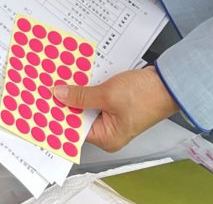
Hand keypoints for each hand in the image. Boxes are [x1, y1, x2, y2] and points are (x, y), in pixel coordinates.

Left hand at [53, 66, 180, 151]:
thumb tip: (59, 95)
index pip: (75, 129)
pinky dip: (89, 86)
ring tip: (62, 77)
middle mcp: (109, 130)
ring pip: (87, 103)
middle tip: (50, 85)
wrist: (169, 81)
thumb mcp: (108, 94)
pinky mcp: (117, 103)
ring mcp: (113, 116)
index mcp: (107, 138)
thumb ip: (81, 96)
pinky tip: (80, 74)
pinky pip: (97, 95)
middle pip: (79, 115)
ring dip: (78, 90)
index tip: (44, 102)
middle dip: (67, 100)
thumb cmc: (147, 95)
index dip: (59, 114)